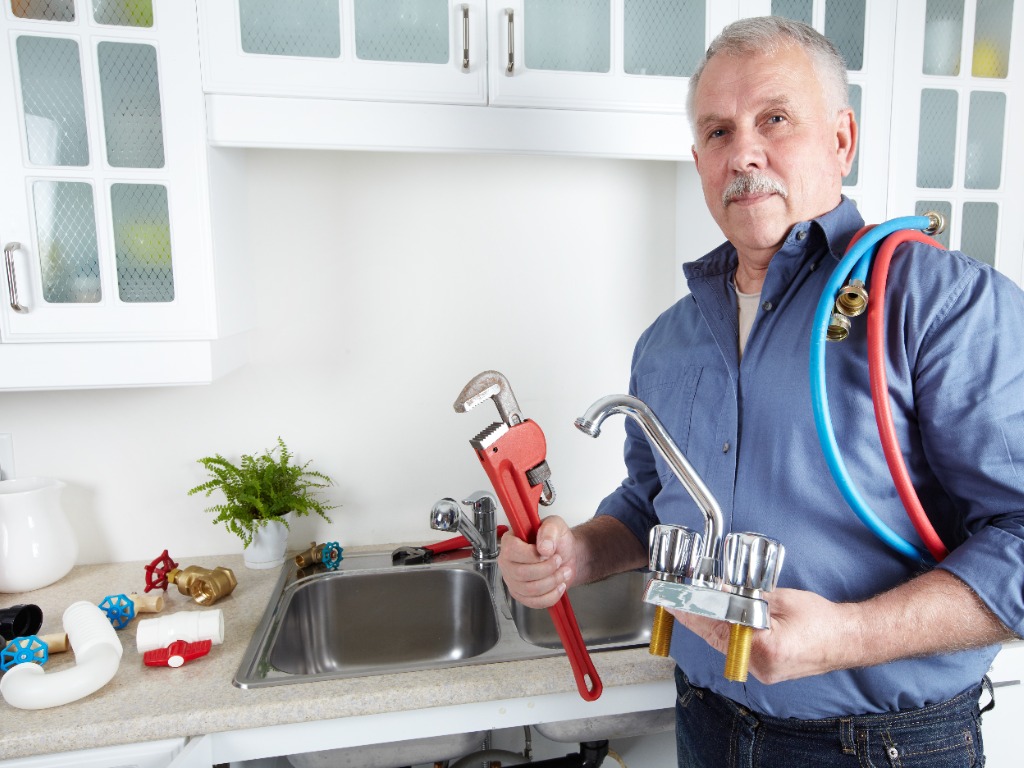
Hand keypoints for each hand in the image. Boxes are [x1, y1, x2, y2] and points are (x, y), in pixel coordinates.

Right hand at [497, 515, 576, 608]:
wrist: (565, 556)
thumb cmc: (556, 540)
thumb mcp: (556, 526)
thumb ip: (549, 531)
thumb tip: (543, 547)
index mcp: (510, 541)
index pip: (511, 550)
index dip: (532, 554)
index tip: (547, 552)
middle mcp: (507, 562)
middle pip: (521, 573)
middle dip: (547, 569)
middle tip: (559, 560)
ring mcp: (513, 580)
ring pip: (530, 589)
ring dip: (552, 581)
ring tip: (562, 572)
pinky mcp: (522, 595)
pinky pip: (535, 602)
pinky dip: (552, 595)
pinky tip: (559, 585)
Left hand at [670, 587, 850, 683]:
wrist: (847, 639)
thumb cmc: (822, 619)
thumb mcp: (780, 598)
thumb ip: (746, 596)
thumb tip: (718, 589)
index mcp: (766, 648)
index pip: (718, 627)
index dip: (693, 613)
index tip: (674, 601)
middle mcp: (761, 666)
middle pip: (716, 639)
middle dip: (696, 619)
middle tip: (675, 602)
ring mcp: (762, 672)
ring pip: (724, 646)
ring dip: (708, 627)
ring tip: (691, 608)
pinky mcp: (765, 671)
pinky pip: (736, 651)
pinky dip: (725, 635)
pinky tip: (715, 621)